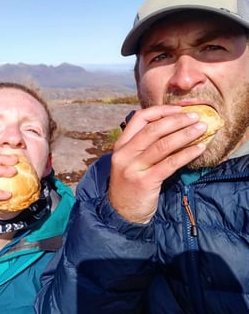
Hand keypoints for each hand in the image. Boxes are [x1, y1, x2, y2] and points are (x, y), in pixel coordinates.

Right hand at [109, 105, 206, 222]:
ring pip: (163, 145)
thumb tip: (172, 126)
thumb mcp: (130, 161)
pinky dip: (186, 154)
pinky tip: (199, 149)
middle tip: (196, 116)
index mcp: (121, 145)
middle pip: (153, 129)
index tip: (179, 110)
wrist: (121, 212)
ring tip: (202, 128)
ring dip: (185, 134)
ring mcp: (134, 168)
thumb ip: (143, 145)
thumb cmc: (130, 183)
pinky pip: (170, 164)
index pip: (139, 118)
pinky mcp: (145, 182)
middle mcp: (125, 154)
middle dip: (177, 120)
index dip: (161, 111)